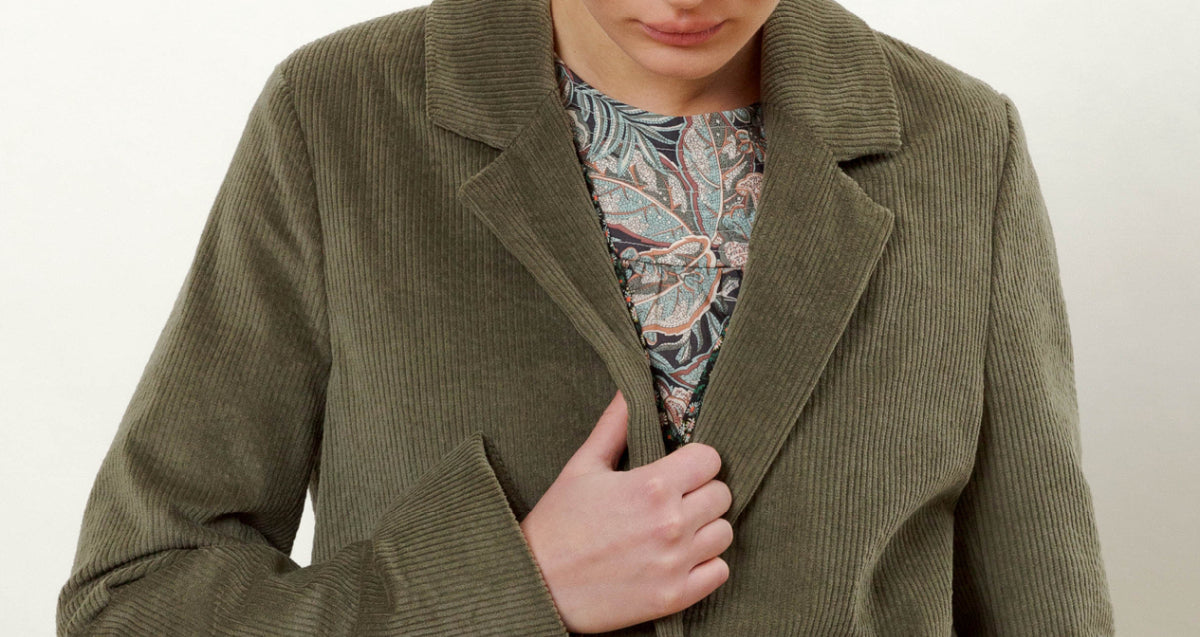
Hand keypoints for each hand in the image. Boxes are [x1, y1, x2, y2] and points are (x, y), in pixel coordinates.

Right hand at [519, 390, 733, 633]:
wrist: (536, 586)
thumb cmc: (557, 524)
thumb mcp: (582, 467)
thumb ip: (614, 426)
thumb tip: (629, 391)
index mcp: (651, 486)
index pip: (710, 459)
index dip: (696, 461)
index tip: (681, 468)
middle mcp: (670, 524)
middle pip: (721, 495)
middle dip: (701, 492)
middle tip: (676, 499)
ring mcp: (676, 563)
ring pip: (724, 533)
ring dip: (705, 528)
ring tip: (677, 529)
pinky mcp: (675, 596)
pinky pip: (719, 572)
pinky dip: (705, 565)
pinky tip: (680, 558)